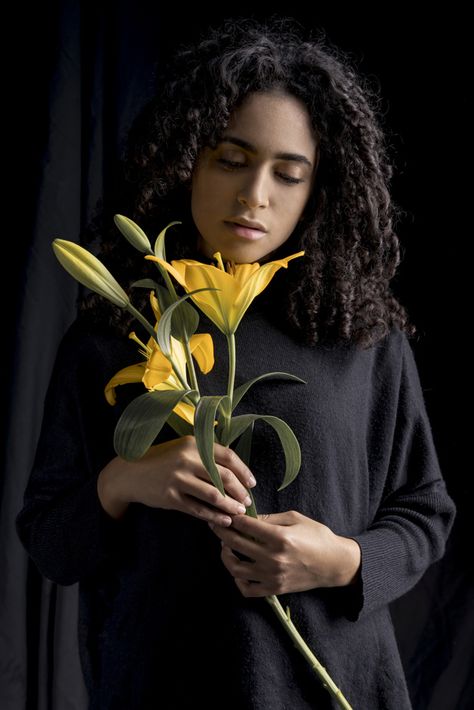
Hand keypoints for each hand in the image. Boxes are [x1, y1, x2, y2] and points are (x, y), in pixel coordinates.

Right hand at [97, 434, 255, 524]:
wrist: (129, 473)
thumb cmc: (161, 461)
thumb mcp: (182, 449)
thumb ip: (205, 454)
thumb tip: (235, 469)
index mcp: (193, 444)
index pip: (227, 456)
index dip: (243, 471)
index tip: (251, 484)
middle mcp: (186, 459)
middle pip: (224, 476)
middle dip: (240, 491)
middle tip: (247, 502)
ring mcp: (178, 478)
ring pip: (214, 495)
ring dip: (230, 506)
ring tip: (239, 513)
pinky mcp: (170, 497)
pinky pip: (198, 509)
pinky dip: (214, 516)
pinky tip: (224, 521)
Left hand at [208, 509, 360, 596]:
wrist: (335, 564)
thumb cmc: (318, 536)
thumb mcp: (296, 518)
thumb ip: (271, 517)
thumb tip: (249, 516)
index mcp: (280, 537)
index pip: (246, 525)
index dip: (232, 517)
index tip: (226, 511)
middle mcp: (273, 558)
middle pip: (236, 543)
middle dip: (222, 531)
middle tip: (216, 523)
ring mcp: (272, 576)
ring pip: (236, 568)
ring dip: (225, 555)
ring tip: (225, 545)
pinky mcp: (274, 589)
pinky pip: (247, 589)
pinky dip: (238, 580)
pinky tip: (238, 568)